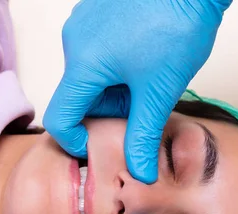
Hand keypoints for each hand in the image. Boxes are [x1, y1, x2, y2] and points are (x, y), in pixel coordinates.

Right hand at [43, 0, 231, 182]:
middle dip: (108, 110)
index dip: (75, 141)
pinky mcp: (98, 11)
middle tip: (144, 107)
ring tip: (151, 78)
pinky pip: (98, 51)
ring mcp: (85, 22)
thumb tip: (140, 173)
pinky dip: (117, 67)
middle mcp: (75, 40)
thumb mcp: (159, 91)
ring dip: (115, 88)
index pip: (60, 117)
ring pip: (91, 75)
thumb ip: (143, 136)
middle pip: (79, 96)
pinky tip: (146, 60)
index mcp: (83, 63)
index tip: (98, 147)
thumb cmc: (177, 23)